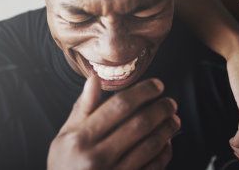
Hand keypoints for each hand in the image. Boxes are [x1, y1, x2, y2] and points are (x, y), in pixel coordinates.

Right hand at [47, 76, 180, 169]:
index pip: (119, 106)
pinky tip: (167, 143)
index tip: (157, 85)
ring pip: (150, 146)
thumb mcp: (64, 136)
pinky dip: (164, 154)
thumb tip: (94, 79)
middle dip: (160, 110)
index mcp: (81, 138)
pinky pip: (152, 168)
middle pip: (139, 124)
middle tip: (170, 102)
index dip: (143, 92)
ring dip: (166, 130)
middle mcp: (97, 157)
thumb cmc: (64, 165)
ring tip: (173, 119)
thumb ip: (82, 108)